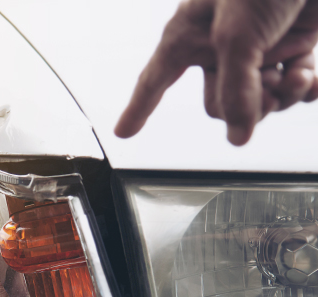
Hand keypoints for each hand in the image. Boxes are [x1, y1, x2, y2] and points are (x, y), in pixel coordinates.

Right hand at [115, 0, 317, 144]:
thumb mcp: (239, 33)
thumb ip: (235, 90)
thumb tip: (238, 138)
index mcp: (189, 34)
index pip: (154, 81)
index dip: (137, 109)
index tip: (123, 132)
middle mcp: (217, 45)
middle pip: (218, 105)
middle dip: (245, 106)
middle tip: (264, 89)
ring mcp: (254, 47)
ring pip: (254, 101)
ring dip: (278, 96)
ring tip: (292, 75)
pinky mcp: (289, 45)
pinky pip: (287, 87)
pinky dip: (300, 88)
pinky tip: (307, 80)